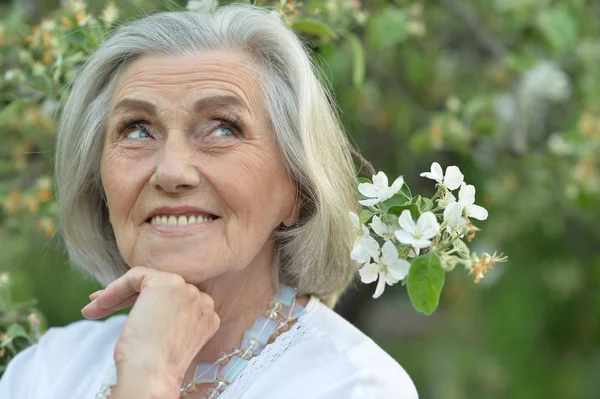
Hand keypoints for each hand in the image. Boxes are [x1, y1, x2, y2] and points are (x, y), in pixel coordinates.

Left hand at [81, 266, 219, 395]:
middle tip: (103, 308)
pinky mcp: (165, 283)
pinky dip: (113, 288)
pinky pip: (135, 276)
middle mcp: (202, 299)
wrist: (152, 375)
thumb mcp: (171, 340)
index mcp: (207, 315)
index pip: (175, 302)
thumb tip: (147, 312)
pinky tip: (98, 304)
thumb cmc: (156, 368)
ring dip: (117, 294)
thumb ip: (171, 320)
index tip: (127, 318)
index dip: (148, 308)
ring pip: (147, 281)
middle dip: (129, 298)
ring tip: (94, 309)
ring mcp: (186, 289)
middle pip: (162, 290)